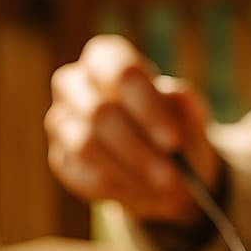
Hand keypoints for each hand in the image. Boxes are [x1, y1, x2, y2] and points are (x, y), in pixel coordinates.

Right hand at [45, 35, 220, 223]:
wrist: (160, 165)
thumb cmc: (173, 128)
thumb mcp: (189, 115)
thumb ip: (184, 104)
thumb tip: (173, 94)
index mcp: (105, 58)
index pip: (120, 72)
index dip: (147, 107)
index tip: (173, 141)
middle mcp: (73, 84)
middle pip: (99, 113)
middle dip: (140, 151)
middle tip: (173, 178)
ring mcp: (61, 122)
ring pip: (87, 148)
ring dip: (132, 172)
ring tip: (165, 188)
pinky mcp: (61, 160)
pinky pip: (85, 177)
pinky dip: (120, 189)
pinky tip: (145, 192)